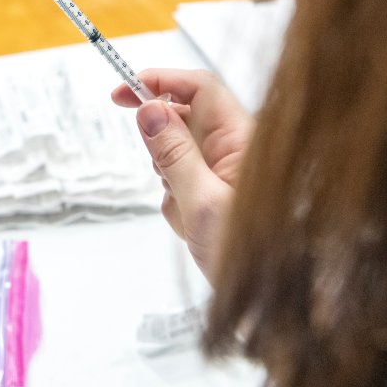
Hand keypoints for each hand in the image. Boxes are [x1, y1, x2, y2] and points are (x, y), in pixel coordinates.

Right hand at [112, 69, 252, 281]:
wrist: (263, 304)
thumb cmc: (246, 254)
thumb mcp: (201, 202)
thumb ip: (173, 154)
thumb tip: (149, 110)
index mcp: (241, 139)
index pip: (199, 88)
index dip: (161, 82)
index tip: (123, 92)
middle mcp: (235, 148)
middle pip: (183, 117)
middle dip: (161, 143)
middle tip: (162, 174)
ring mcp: (223, 170)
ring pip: (176, 151)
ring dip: (168, 177)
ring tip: (185, 212)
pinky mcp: (213, 191)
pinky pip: (179, 181)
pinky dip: (175, 200)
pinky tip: (189, 225)